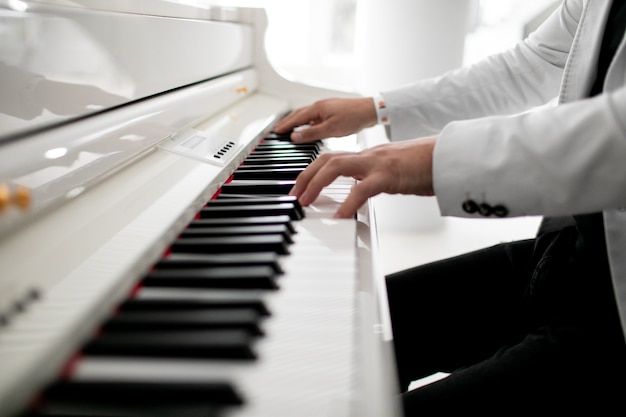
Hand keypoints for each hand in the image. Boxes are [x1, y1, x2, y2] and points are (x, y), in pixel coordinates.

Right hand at [273, 97, 377, 142]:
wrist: (371, 110)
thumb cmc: (353, 117)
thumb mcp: (331, 129)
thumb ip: (312, 133)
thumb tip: (295, 136)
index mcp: (317, 109)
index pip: (295, 118)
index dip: (284, 126)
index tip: (275, 132)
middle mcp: (319, 106)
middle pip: (298, 115)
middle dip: (287, 122)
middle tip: (278, 130)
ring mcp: (326, 108)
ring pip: (306, 115)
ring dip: (296, 122)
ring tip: (290, 129)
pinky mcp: (332, 111)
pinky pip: (314, 117)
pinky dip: (307, 122)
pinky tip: (309, 128)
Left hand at [290, 137, 435, 217]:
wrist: (450, 156)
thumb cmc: (427, 167)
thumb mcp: (395, 174)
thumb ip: (377, 181)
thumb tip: (362, 195)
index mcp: (369, 157)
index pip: (333, 158)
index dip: (312, 171)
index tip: (300, 187)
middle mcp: (369, 157)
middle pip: (327, 158)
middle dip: (305, 176)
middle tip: (294, 195)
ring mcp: (378, 163)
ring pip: (336, 166)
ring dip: (315, 184)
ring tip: (305, 202)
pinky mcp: (389, 175)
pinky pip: (362, 189)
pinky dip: (347, 204)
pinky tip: (339, 217)